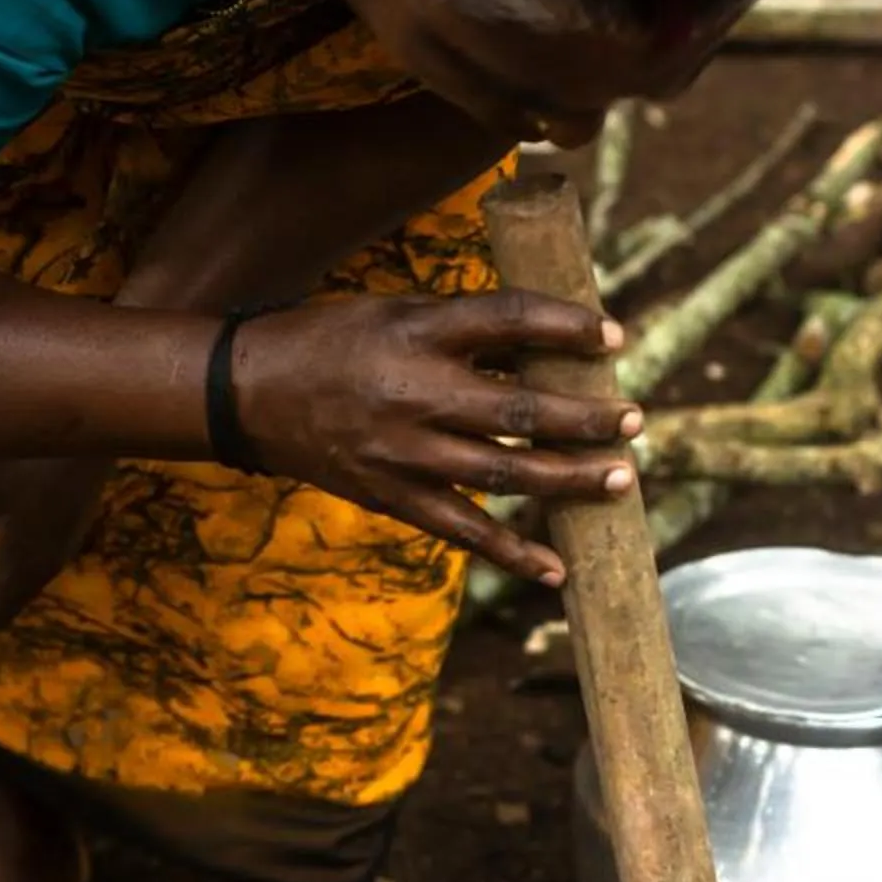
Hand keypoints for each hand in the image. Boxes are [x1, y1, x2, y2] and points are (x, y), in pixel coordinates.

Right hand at [229, 293, 640, 586]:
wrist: (247, 393)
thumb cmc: (330, 339)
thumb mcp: (395, 310)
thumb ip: (463, 326)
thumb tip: (547, 342)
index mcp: (418, 329)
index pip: (510, 319)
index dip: (568, 324)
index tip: (615, 335)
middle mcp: (415, 391)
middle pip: (521, 407)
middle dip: (586, 416)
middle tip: (635, 418)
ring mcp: (404, 451)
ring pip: (505, 472)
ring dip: (569, 479)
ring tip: (620, 479)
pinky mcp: (391, 496)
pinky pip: (463, 530)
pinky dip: (512, 554)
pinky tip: (557, 570)